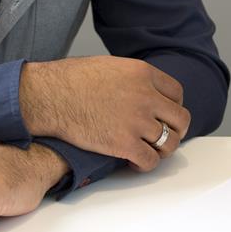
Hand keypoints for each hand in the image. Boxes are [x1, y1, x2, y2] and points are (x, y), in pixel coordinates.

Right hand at [20, 57, 190, 170]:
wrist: (50, 96)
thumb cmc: (71, 80)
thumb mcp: (111, 66)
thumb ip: (132, 79)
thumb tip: (140, 90)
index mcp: (143, 73)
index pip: (177, 93)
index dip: (173, 106)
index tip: (166, 115)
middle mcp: (146, 96)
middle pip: (180, 119)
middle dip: (176, 130)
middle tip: (164, 137)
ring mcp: (137, 121)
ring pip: (169, 142)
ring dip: (162, 150)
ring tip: (149, 151)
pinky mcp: (124, 144)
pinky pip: (150, 161)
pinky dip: (145, 165)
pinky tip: (133, 162)